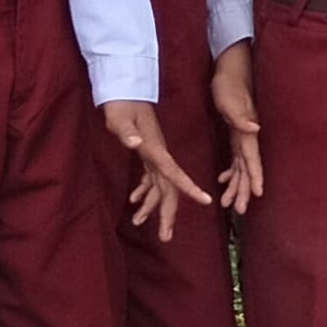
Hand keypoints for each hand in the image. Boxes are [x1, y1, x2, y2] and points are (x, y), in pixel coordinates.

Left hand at [103, 100, 214, 242]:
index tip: (206, 201)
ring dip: (152, 207)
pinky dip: (144, 192)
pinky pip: (150, 179)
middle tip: (166, 237)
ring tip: (141, 224)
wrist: (124, 89)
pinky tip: (135, 202)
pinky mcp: (147, 154)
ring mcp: (154, 155)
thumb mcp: (120, 119)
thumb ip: (127, 132)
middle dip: (168, 213)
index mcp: (156, 150)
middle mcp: (159, 155)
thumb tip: (136, 145)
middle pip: (169, 189)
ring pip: (159, 187)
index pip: (175, 173)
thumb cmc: (121, 104)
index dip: (190, 188)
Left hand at [210, 43, 262, 212]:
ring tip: (230, 204)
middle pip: (248, 169)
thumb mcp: (230, 100)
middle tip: (241, 209)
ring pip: (241, 167)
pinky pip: (236, 159)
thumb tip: (255, 129)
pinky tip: (223, 181)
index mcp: (246, 133)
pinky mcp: (236, 134)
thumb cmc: (229, 84)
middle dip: (245, 189)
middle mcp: (247, 137)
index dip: (255, 177)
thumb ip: (241, 117)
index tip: (259, 194)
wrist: (231, 69)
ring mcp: (242, 137)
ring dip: (237, 185)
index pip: (252, 159)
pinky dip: (231, 172)